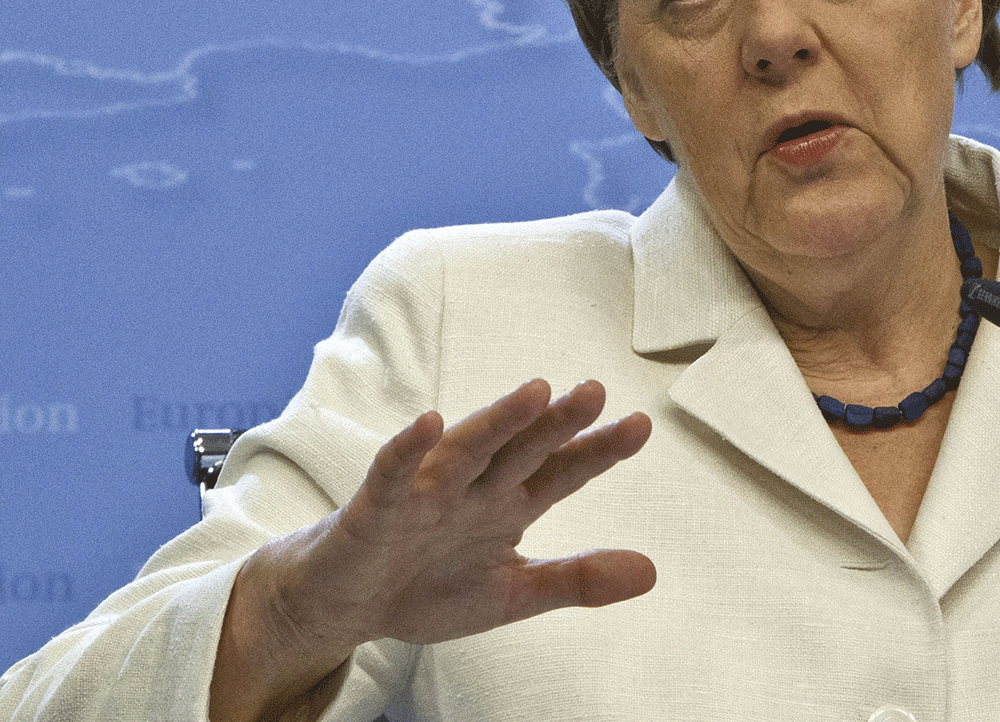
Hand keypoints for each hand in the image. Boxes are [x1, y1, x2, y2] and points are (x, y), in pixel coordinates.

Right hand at [212, 380, 652, 721]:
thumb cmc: (428, 586)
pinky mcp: (378, 507)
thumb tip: (651, 572)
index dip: (598, 450)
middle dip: (557, 423)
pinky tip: (428, 424)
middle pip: (522, 449)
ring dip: (499, 421)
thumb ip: (577, 579)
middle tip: (595, 391)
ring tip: (535, 393)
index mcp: (508, 503)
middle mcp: (473, 487)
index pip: (561, 471)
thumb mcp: (514, 592)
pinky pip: (394, 473)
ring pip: (468, 449)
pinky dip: (408, 449)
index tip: (639, 425)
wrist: (348, 607)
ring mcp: (426, 493)